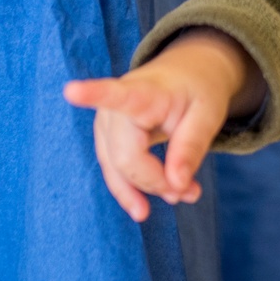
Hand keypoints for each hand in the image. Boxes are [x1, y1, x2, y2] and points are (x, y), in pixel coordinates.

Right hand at [64, 29, 265, 220]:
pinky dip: (134, 189)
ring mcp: (106, 123)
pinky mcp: (106, 138)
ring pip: (116, 170)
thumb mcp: (208, 115)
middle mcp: (115, 107)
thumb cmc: (197, 91)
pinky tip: (147, 204)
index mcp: (144, 92)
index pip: (116, 95)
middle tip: (192, 192)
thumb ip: (191, 148)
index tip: (71, 90)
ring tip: (184, 196)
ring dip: (145, 189)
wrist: (185, 75)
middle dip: (156, 181)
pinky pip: (114, 171)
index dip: (92, 94)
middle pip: (125, 157)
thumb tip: (175, 186)